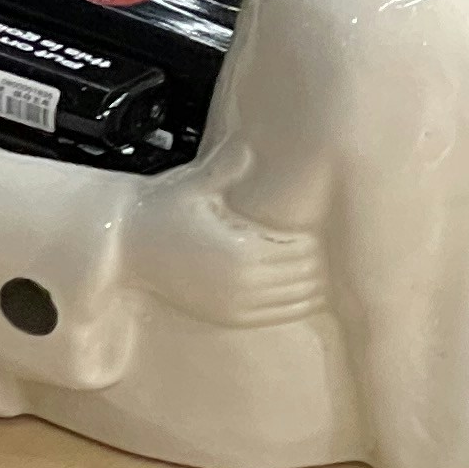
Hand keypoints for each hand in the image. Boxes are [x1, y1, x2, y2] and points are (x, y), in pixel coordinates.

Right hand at [130, 181, 331, 329]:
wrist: (125, 249)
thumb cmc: (161, 211)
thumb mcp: (192, 186)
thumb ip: (225, 169)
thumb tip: (247, 150)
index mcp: (240, 251)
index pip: (301, 249)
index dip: (320, 238)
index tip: (332, 221)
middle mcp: (242, 284)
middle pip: (305, 276)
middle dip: (323, 260)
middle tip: (343, 241)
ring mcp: (237, 305)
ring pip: (297, 299)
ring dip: (315, 283)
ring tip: (331, 263)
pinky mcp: (230, 316)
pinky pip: (279, 314)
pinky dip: (299, 301)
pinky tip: (310, 286)